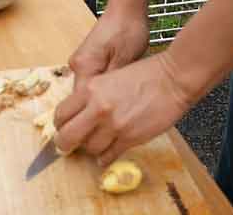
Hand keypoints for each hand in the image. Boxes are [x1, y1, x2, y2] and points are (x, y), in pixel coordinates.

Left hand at [54, 54, 191, 165]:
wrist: (172, 79)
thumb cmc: (145, 74)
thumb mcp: (109, 78)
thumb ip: (92, 96)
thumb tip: (80, 114)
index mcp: (90, 89)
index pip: (61, 114)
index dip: (60, 124)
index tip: (64, 127)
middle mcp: (97, 108)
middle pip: (67, 137)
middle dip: (65, 144)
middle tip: (68, 146)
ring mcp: (113, 125)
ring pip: (89, 149)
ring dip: (91, 148)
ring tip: (97, 143)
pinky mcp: (129, 138)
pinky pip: (108, 156)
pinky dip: (105, 158)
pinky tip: (107, 154)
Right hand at [56, 10, 148, 127]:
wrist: (126, 8)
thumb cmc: (128, 30)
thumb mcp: (126, 59)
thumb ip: (114, 85)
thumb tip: (107, 110)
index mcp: (85, 67)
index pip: (81, 105)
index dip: (88, 123)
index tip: (95, 139)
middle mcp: (78, 66)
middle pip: (77, 103)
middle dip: (85, 119)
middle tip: (99, 136)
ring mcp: (81, 62)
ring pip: (84, 95)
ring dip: (92, 108)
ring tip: (106, 125)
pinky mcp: (89, 59)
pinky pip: (90, 85)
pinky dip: (96, 97)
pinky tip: (108, 106)